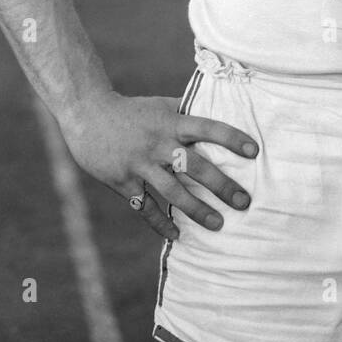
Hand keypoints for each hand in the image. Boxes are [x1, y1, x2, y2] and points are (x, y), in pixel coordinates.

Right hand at [61, 91, 258, 239]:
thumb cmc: (132, 111)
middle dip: (221, 185)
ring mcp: (139, 164)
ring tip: (219, 225)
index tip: (254, 151)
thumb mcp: (161, 106)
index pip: (208, 127)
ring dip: (197, 210)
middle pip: (195, 166)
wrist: (87, 114)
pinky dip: (160, 222)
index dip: (231, 138)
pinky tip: (177, 235)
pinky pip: (144, 207)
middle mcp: (158, 143)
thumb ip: (187, 113)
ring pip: (172, 191)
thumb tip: (218, 111)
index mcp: (171, 122)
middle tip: (245, 202)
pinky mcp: (122, 181)